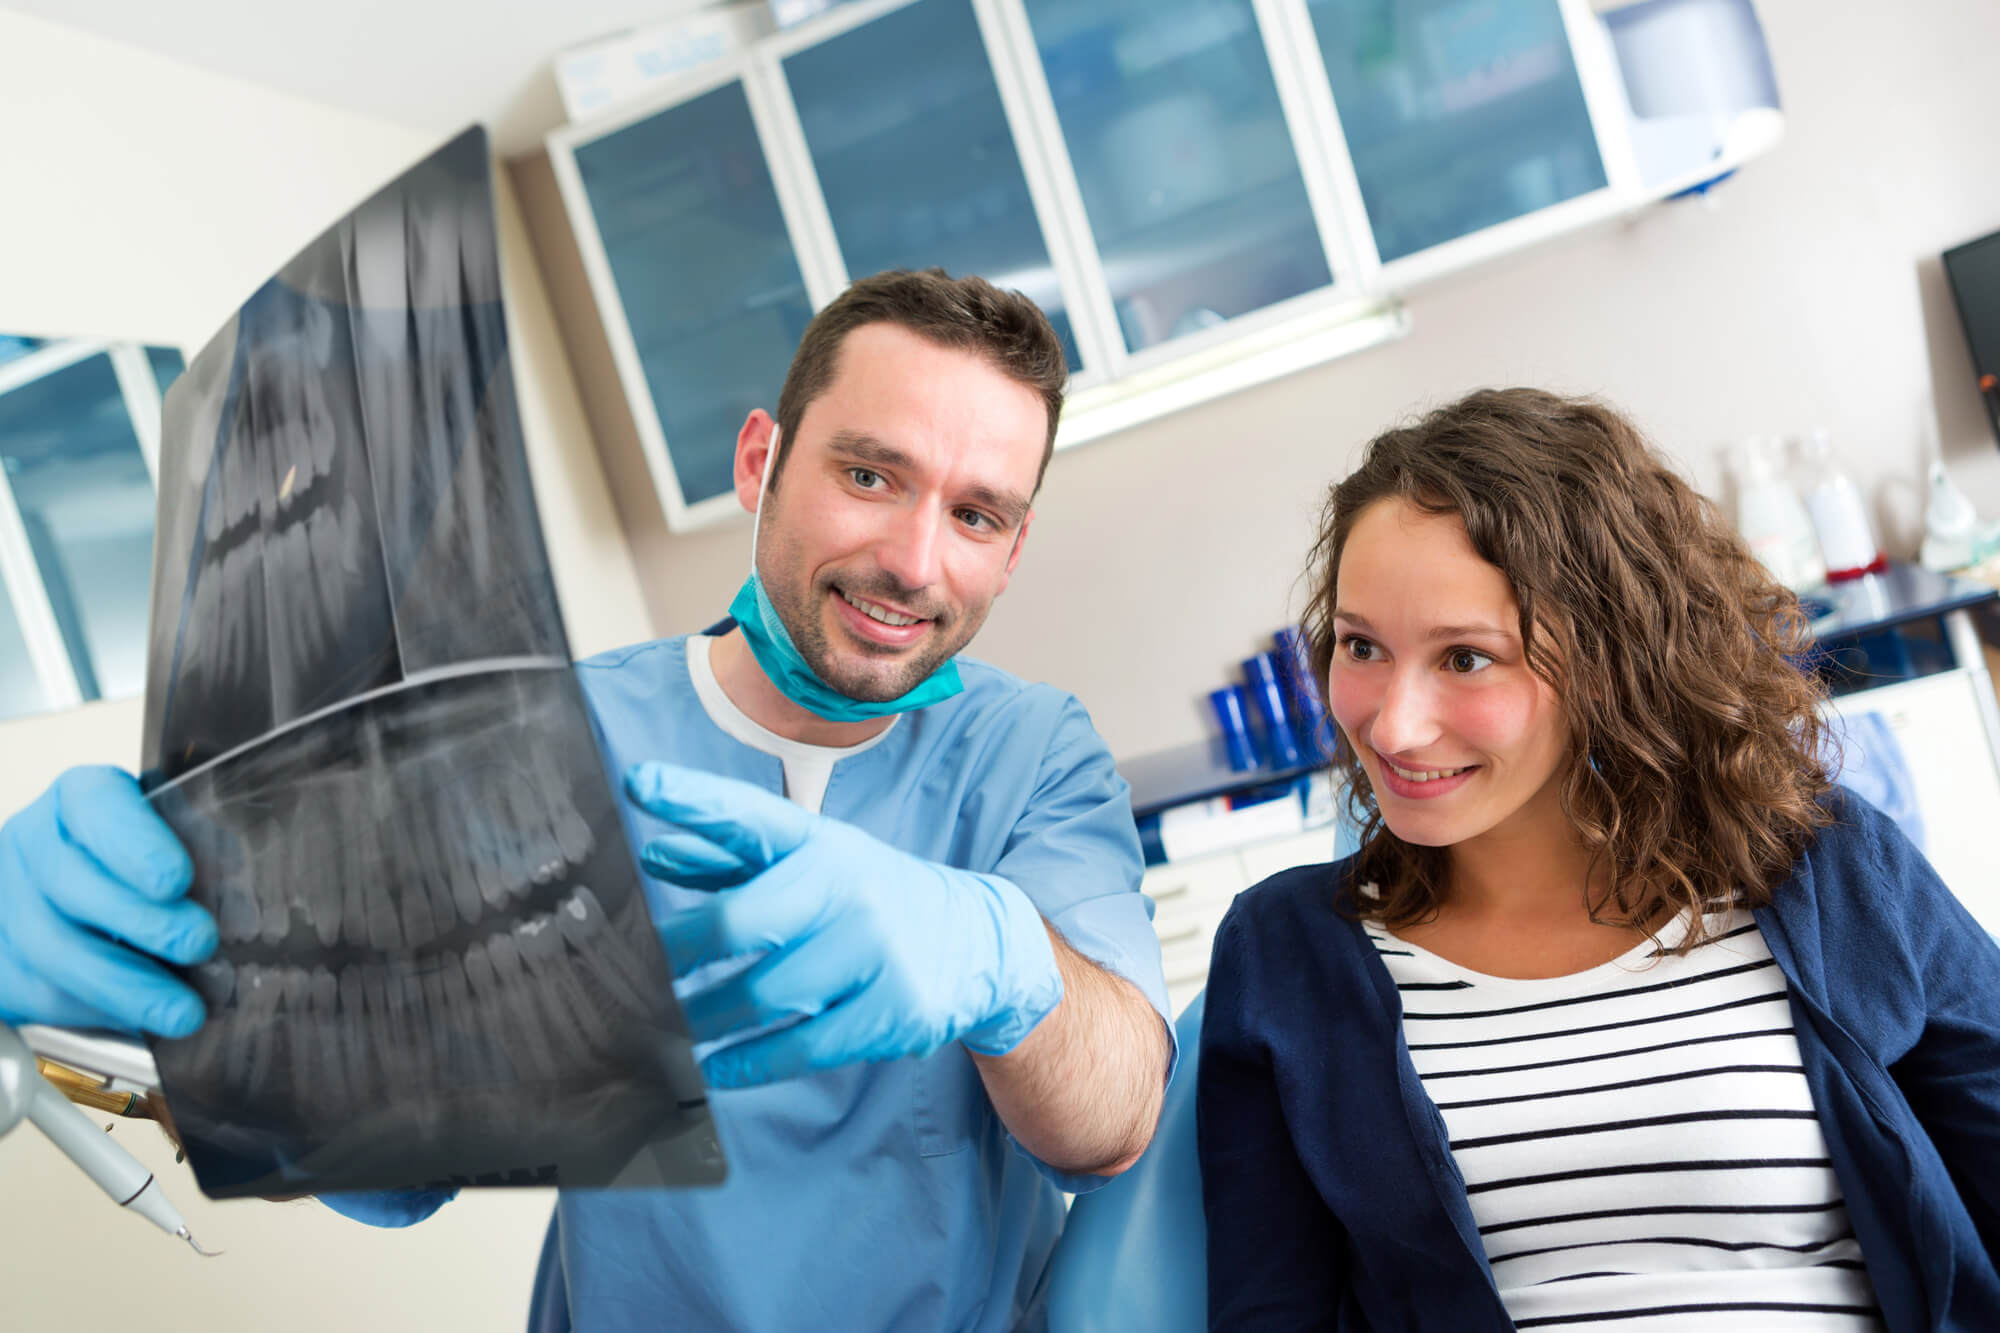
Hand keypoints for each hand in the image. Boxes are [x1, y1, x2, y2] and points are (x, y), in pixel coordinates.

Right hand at [0, 767, 216, 1035]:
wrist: (72, 890)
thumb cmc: (139, 857)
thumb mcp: (172, 830)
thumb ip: (201, 845)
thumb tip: (241, 890)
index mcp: (79, 798)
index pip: (97, 806)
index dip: (136, 845)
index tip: (178, 880)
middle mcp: (34, 844)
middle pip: (69, 882)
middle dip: (142, 921)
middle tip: (199, 943)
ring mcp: (8, 903)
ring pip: (52, 948)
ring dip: (125, 985)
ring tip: (183, 1008)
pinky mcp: (2, 963)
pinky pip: (39, 993)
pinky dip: (96, 1012)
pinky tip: (142, 1020)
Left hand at [625, 763, 1060, 1086]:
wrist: (978, 942)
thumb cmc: (869, 899)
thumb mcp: (812, 864)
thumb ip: (732, 858)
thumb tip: (656, 854)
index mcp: (821, 843)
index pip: (750, 814)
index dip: (695, 798)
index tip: (641, 783)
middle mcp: (849, 886)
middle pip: (741, 920)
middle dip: (683, 953)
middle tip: (649, 974)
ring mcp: (874, 949)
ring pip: (764, 993)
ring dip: (708, 1015)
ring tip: (681, 1022)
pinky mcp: (892, 1009)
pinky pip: (801, 1045)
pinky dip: (748, 1060)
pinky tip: (719, 1065)